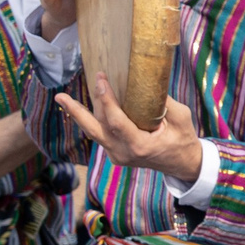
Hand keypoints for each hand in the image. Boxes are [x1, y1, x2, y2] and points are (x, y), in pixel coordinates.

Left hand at [55, 74, 204, 175]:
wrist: (183, 164)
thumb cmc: (183, 140)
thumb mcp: (181, 118)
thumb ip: (165, 102)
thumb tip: (147, 81)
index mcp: (140, 146)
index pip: (116, 122)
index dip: (106, 100)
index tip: (101, 80)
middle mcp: (123, 152)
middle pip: (94, 130)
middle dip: (77, 111)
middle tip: (61, 95)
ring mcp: (117, 155)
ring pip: (93, 132)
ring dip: (78, 114)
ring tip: (62, 98)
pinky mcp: (115, 154)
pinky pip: (100, 134)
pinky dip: (92, 119)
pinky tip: (83, 106)